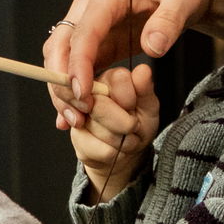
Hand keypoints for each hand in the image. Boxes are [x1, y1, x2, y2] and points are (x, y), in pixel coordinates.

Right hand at [44, 0, 223, 129]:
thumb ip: (169, 21)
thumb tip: (152, 47)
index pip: (84, 32)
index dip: (78, 64)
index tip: (82, 94)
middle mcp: (89, 8)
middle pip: (61, 46)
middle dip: (62, 82)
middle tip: (77, 114)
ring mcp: (89, 26)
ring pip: (61, 59)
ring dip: (62, 90)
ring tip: (74, 120)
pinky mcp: (95, 43)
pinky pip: (75, 67)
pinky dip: (71, 91)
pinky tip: (73, 115)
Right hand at [69, 65, 158, 201]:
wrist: (126, 150)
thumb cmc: (139, 122)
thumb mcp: (149, 106)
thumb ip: (145, 89)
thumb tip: (143, 70)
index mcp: (111, 77)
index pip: (118, 79)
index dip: (130, 99)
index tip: (134, 107)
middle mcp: (90, 91)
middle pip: (101, 105)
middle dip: (125, 124)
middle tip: (132, 126)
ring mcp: (78, 113)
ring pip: (97, 128)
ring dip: (119, 140)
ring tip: (123, 137)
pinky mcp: (74, 134)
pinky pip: (92, 147)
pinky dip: (110, 153)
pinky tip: (111, 147)